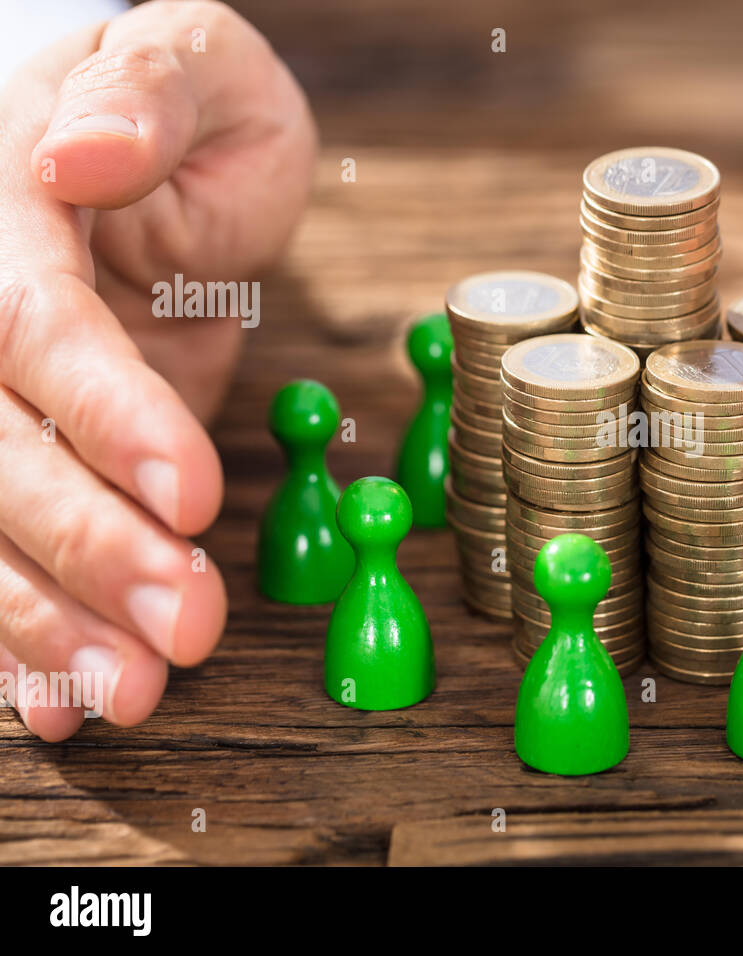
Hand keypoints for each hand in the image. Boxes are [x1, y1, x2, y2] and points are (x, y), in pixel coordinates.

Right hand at [0, 0, 314, 739]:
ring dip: (44, 620)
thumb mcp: (190, 64)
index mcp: (1, 209)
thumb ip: (149, 96)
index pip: (31, 324)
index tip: (193, 495)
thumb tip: (80, 156)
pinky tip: (58, 699)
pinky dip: (13, 636)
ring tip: (132, 692)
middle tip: (182, 628)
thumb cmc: (175, 108)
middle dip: (84, 547)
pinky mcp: (5, 447)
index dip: (105, 414)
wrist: (134, 153)